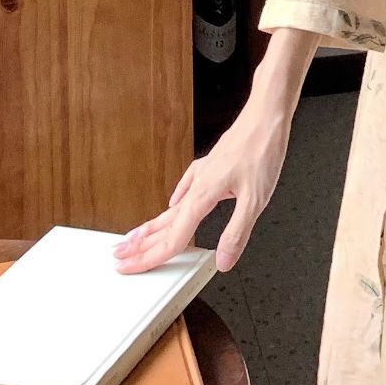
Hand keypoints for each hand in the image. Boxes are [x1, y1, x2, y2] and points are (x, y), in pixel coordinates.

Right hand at [113, 93, 290, 275]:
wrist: (266, 116)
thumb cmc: (262, 151)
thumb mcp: (256, 200)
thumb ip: (237, 233)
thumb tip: (223, 261)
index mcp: (203, 196)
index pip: (173, 237)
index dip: (151, 257)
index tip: (131, 268)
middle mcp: (198, 185)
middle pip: (164, 223)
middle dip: (140, 244)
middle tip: (119, 258)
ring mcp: (202, 174)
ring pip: (171, 207)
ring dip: (150, 226)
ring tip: (132, 238)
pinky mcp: (210, 166)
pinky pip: (185, 189)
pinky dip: (174, 202)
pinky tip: (171, 205)